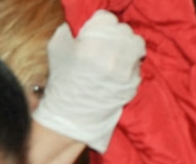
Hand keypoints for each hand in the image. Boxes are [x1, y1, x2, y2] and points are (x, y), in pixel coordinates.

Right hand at [32, 10, 146, 151]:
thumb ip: (67, 31)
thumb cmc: (63, 80)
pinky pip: (138, 64)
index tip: (97, 30)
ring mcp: (126, 71)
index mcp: (95, 44)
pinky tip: (119, 68)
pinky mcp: (134, 83)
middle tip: (108, 41)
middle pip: (125, 30)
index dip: (101, 23)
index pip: (108, 19)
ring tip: (118, 51)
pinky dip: (131, 63)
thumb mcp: (57, 48)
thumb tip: (77, 26)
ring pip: (137, 45)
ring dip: (128, 45)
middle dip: (116, 33)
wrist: (75, 113)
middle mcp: (114, 56)